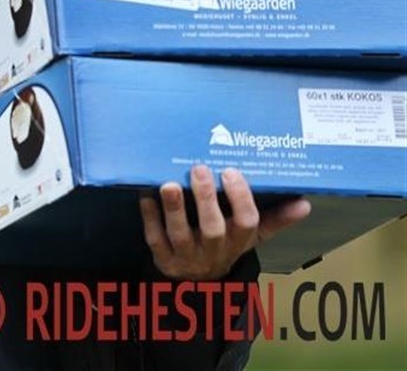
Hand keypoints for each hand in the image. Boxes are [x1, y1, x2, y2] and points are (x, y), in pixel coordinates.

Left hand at [138, 164, 310, 280]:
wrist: (198, 283)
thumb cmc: (226, 245)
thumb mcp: (251, 236)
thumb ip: (275, 219)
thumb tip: (305, 204)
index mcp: (238, 241)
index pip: (247, 222)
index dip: (240, 198)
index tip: (231, 171)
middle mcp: (214, 250)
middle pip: (213, 228)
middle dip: (206, 200)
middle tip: (199, 169)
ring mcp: (186, 256)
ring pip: (180, 234)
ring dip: (174, 208)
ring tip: (169, 184)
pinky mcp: (162, 258)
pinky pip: (154, 237)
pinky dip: (150, 216)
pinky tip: (145, 194)